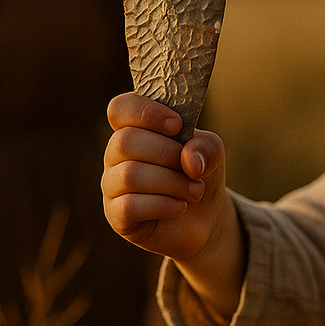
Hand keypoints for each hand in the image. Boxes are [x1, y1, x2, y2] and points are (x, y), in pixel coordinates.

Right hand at [102, 93, 224, 259]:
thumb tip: (189, 160)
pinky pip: (129, 206)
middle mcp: (116, 154)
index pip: (120, 109)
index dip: (146, 112)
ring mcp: (113, 185)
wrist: (204, 217)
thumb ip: (205, 147)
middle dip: (167, 153)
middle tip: (194, 169)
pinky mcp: (116, 215)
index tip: (177, 125)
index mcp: (134, 128)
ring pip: (129, 175)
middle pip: (125, 141)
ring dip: (171, 182)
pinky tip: (180, 207)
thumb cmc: (199, 173)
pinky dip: (162, 205)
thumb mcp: (211, 153)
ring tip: (196, 191)